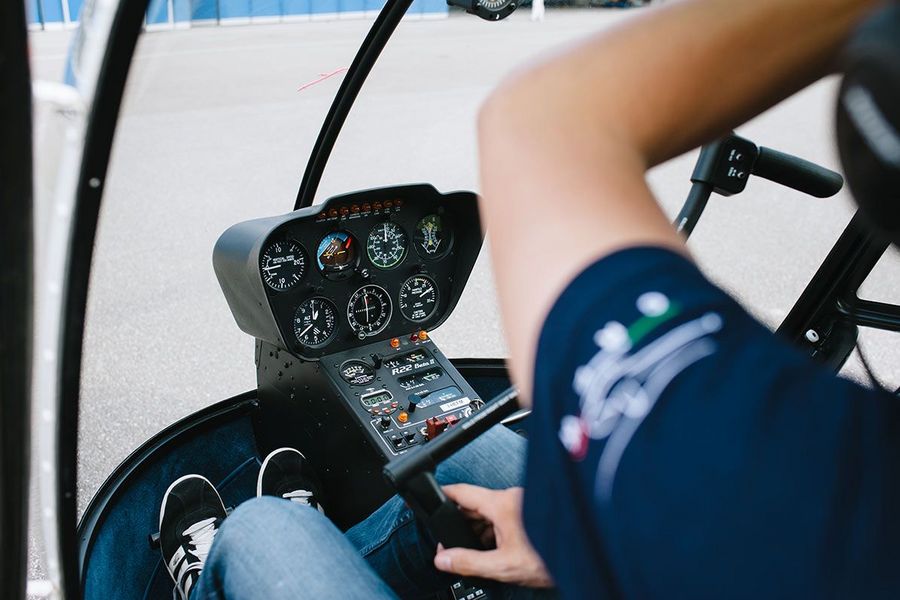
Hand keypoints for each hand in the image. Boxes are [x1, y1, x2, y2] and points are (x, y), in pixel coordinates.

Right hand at [433, 485, 552, 588]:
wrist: (583, 555)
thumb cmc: (550, 556)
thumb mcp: (503, 565)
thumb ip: (469, 562)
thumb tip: (443, 559)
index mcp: (500, 504)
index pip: (461, 492)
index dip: (442, 495)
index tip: (429, 498)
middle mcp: (511, 498)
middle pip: (475, 505)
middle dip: (460, 524)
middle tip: (449, 545)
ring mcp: (522, 504)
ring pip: (490, 512)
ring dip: (479, 530)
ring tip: (473, 552)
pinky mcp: (530, 512)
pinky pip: (504, 516)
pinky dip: (495, 530)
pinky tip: (495, 549)